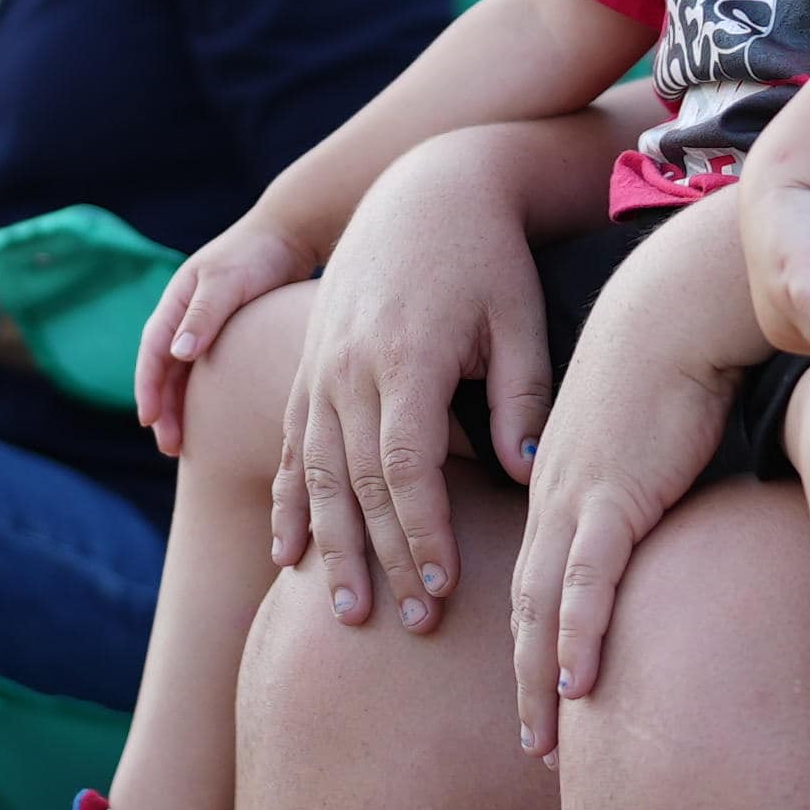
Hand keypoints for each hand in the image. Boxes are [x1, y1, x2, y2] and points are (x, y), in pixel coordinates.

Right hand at [137, 215, 313, 454]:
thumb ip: (203, 316)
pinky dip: (205, 395)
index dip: (148, 387)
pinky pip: (208, 370)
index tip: (149, 420)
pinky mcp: (227, 333)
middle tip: (169, 446)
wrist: (290, 233)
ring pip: (183, 374)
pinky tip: (214, 420)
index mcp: (176, 301)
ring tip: (185, 445)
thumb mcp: (227, 282)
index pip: (152, 351)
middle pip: (164, 369)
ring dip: (181, 407)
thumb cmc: (258, 254)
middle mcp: (184, 316)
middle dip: (162, 408)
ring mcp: (204, 325)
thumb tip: (177, 355)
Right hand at [271, 129, 551, 632]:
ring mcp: (318, 366)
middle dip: (383, 559)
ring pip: (313, 472)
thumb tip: (521, 472)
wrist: (424, 185)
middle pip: (355, 483)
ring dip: (329, 546)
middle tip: (408, 623)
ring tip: (345, 611)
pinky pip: (288, 445)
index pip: (405, 466)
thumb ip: (519, 395)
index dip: (421, 532)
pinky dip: (288, 503)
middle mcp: (349, 366)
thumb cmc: (487, 255)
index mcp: (405, 355)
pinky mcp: (307, 365)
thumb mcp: (518, 317)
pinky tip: (290, 554)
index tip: (443, 587)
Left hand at [499, 214, 766, 756]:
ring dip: (541, 680)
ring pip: (544, 608)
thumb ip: (644, 487)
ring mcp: (576, 498)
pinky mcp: (612, 494)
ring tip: (544, 741)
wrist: (675, 309)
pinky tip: (577, 685)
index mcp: (557, 485)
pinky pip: (587, 580)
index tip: (540, 694)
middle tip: (532, 744)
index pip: (533, 578)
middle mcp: (553, 498)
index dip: (532, 641)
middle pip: (525, 607)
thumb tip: (662, 521)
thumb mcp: (646, 438)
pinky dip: (578, 635)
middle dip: (525, 682)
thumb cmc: (672, 364)